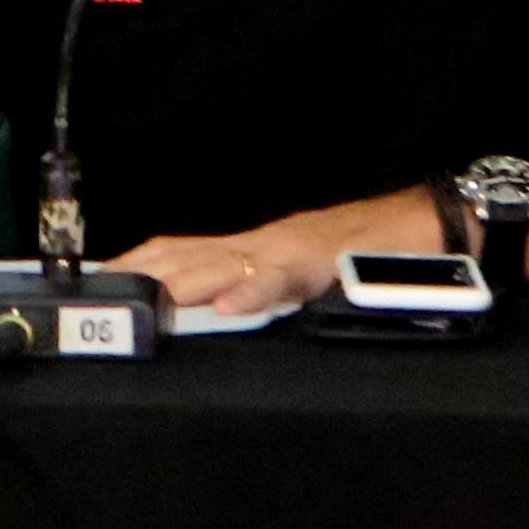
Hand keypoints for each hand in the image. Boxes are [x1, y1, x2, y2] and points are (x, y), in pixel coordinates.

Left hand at [115, 189, 441, 318]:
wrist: (432, 222)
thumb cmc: (371, 251)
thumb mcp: (304, 275)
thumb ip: (265, 285)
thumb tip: (220, 306)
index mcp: (256, 249)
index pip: (183, 252)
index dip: (138, 264)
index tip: (96, 282)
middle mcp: (265, 244)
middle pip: (188, 253)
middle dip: (140, 273)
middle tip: (96, 291)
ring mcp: (293, 250)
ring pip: (225, 261)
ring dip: (179, 279)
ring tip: (140, 293)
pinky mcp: (326, 262)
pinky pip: (284, 277)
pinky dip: (253, 290)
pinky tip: (225, 304)